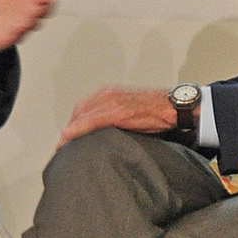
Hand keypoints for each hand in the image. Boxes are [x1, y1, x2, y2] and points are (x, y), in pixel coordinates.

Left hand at [0, 0, 67, 51]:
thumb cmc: (3, 11)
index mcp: (30, 2)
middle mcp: (29, 13)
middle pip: (44, 9)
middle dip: (47, 4)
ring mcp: (22, 24)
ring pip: (34, 21)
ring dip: (35, 15)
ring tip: (35, 9)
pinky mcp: (13, 33)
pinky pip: (18, 31)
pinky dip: (20, 28)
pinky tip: (20, 24)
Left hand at [58, 86, 176, 147]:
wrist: (175, 107)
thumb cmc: (157, 109)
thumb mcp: (132, 107)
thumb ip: (117, 114)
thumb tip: (109, 129)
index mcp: (110, 92)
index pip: (84, 106)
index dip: (74, 121)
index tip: (67, 133)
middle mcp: (107, 94)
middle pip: (79, 111)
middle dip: (70, 127)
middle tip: (63, 143)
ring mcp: (112, 103)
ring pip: (82, 116)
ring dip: (69, 131)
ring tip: (62, 145)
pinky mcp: (117, 113)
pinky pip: (91, 122)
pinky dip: (77, 130)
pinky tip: (68, 139)